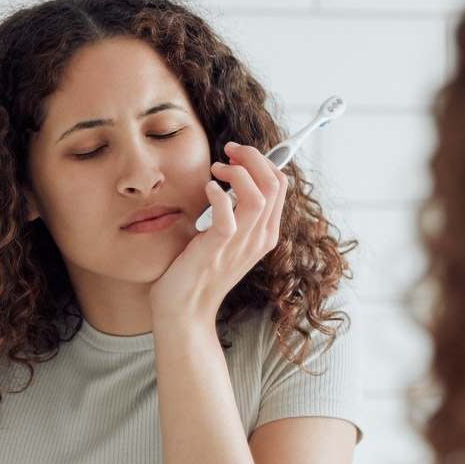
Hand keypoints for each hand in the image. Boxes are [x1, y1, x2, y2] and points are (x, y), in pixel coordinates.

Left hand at [149, 141, 288, 325]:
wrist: (184, 310)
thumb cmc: (199, 270)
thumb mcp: (227, 238)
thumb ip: (236, 212)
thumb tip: (233, 175)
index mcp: (265, 233)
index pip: (280, 184)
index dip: (261, 160)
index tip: (236, 155)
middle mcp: (259, 238)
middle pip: (274, 183)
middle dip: (253, 157)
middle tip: (228, 152)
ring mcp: (241, 245)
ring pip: (259, 195)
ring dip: (238, 173)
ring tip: (216, 170)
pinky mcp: (217, 250)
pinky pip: (228, 216)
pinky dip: (218, 195)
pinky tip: (207, 188)